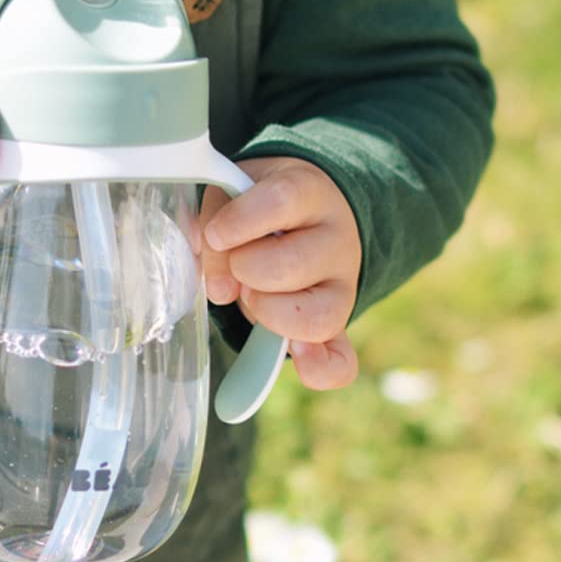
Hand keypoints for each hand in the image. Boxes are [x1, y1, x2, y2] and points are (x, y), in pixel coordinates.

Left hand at [199, 157, 361, 390]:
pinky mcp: (339, 325)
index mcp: (309, 192)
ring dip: (267, 312)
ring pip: (317, 316)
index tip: (216, 235)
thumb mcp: (235, 195)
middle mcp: (337, 239)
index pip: (282, 200)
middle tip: (238, 266)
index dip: (242, 221)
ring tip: (253, 295)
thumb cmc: (261, 208)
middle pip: (292, 264)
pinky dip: (318, 369)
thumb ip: (216, 225)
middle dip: (247, 271)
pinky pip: (341, 362)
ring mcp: (344, 286)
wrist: (309, 216)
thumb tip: (219, 286)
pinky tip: (297, 359)